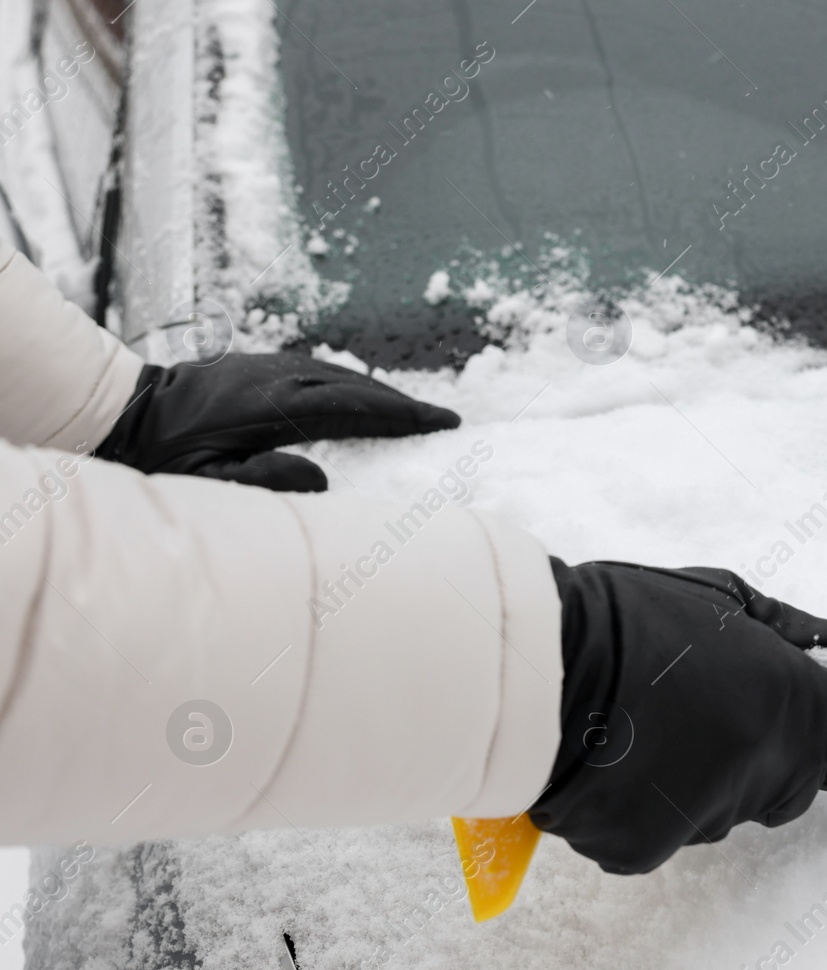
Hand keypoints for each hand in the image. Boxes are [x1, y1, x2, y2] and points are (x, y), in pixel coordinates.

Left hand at [96, 352, 460, 490]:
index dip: (402, 415)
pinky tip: (362, 398)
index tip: (441, 421)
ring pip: (339, 373)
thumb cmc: (161, 459)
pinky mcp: (257, 365)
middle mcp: (275, 377)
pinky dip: (352, 385)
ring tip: (412, 412)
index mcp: (271, 407)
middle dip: (403, 402)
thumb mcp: (207, 484)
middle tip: (444, 418)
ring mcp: (266, 366)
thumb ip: (265, 480)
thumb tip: (323, 475)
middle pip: (355, 385)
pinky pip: (319, 370)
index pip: (353, 407)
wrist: (119, 412)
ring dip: (380, 392)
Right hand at [530, 562, 826, 873]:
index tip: (823, 722)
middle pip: (796, 786)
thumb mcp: (722, 597)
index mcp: (794, 705)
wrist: (534, 668)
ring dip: (702, 781)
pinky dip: (644, 809)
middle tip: (708, 712)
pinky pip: (664, 836)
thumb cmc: (628, 618)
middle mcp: (764, 769)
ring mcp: (707, 816)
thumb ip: (794, 631)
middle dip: (769, 757)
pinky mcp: (648, 849)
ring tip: (645, 729)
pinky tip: (614, 763)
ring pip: (727, 812)